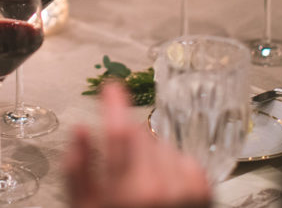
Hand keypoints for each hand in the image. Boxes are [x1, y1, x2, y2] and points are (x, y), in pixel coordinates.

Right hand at [64, 83, 210, 207]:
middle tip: (119, 160)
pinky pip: (179, 156)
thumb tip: (80, 130)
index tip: (111, 86)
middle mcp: (160, 184)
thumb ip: (77, 169)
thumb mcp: (85, 207)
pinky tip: (160, 184)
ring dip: (147, 151)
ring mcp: (186, 185)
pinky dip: (168, 162)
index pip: (120, 131)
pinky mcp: (203, 187)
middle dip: (126, 136)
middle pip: (140, 133)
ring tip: (140, 180)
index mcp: (127, 189)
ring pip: (160, 143)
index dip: (114, 102)